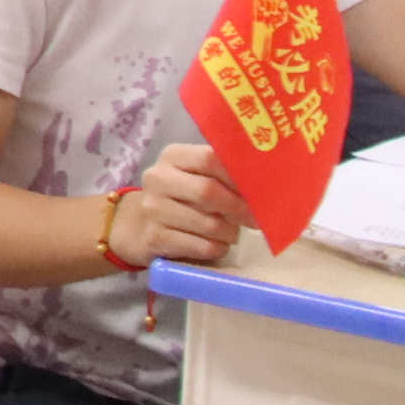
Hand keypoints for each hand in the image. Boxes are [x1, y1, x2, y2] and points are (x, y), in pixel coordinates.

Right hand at [111, 142, 247, 269]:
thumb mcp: (195, 176)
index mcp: (172, 156)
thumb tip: (265, 185)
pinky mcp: (154, 237)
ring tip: (231, 233)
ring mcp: (153, 209)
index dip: (239, 176)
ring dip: (230, 233)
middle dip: (239, 209)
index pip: (210, 158)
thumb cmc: (180, 198)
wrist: (138, 226)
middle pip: (208, 191)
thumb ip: (222, 173)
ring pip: (209, 224)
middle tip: (256, 220)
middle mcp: (157, 178)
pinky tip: (216, 245)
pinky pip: (201, 246)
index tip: (260, 192)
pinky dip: (217, 248)